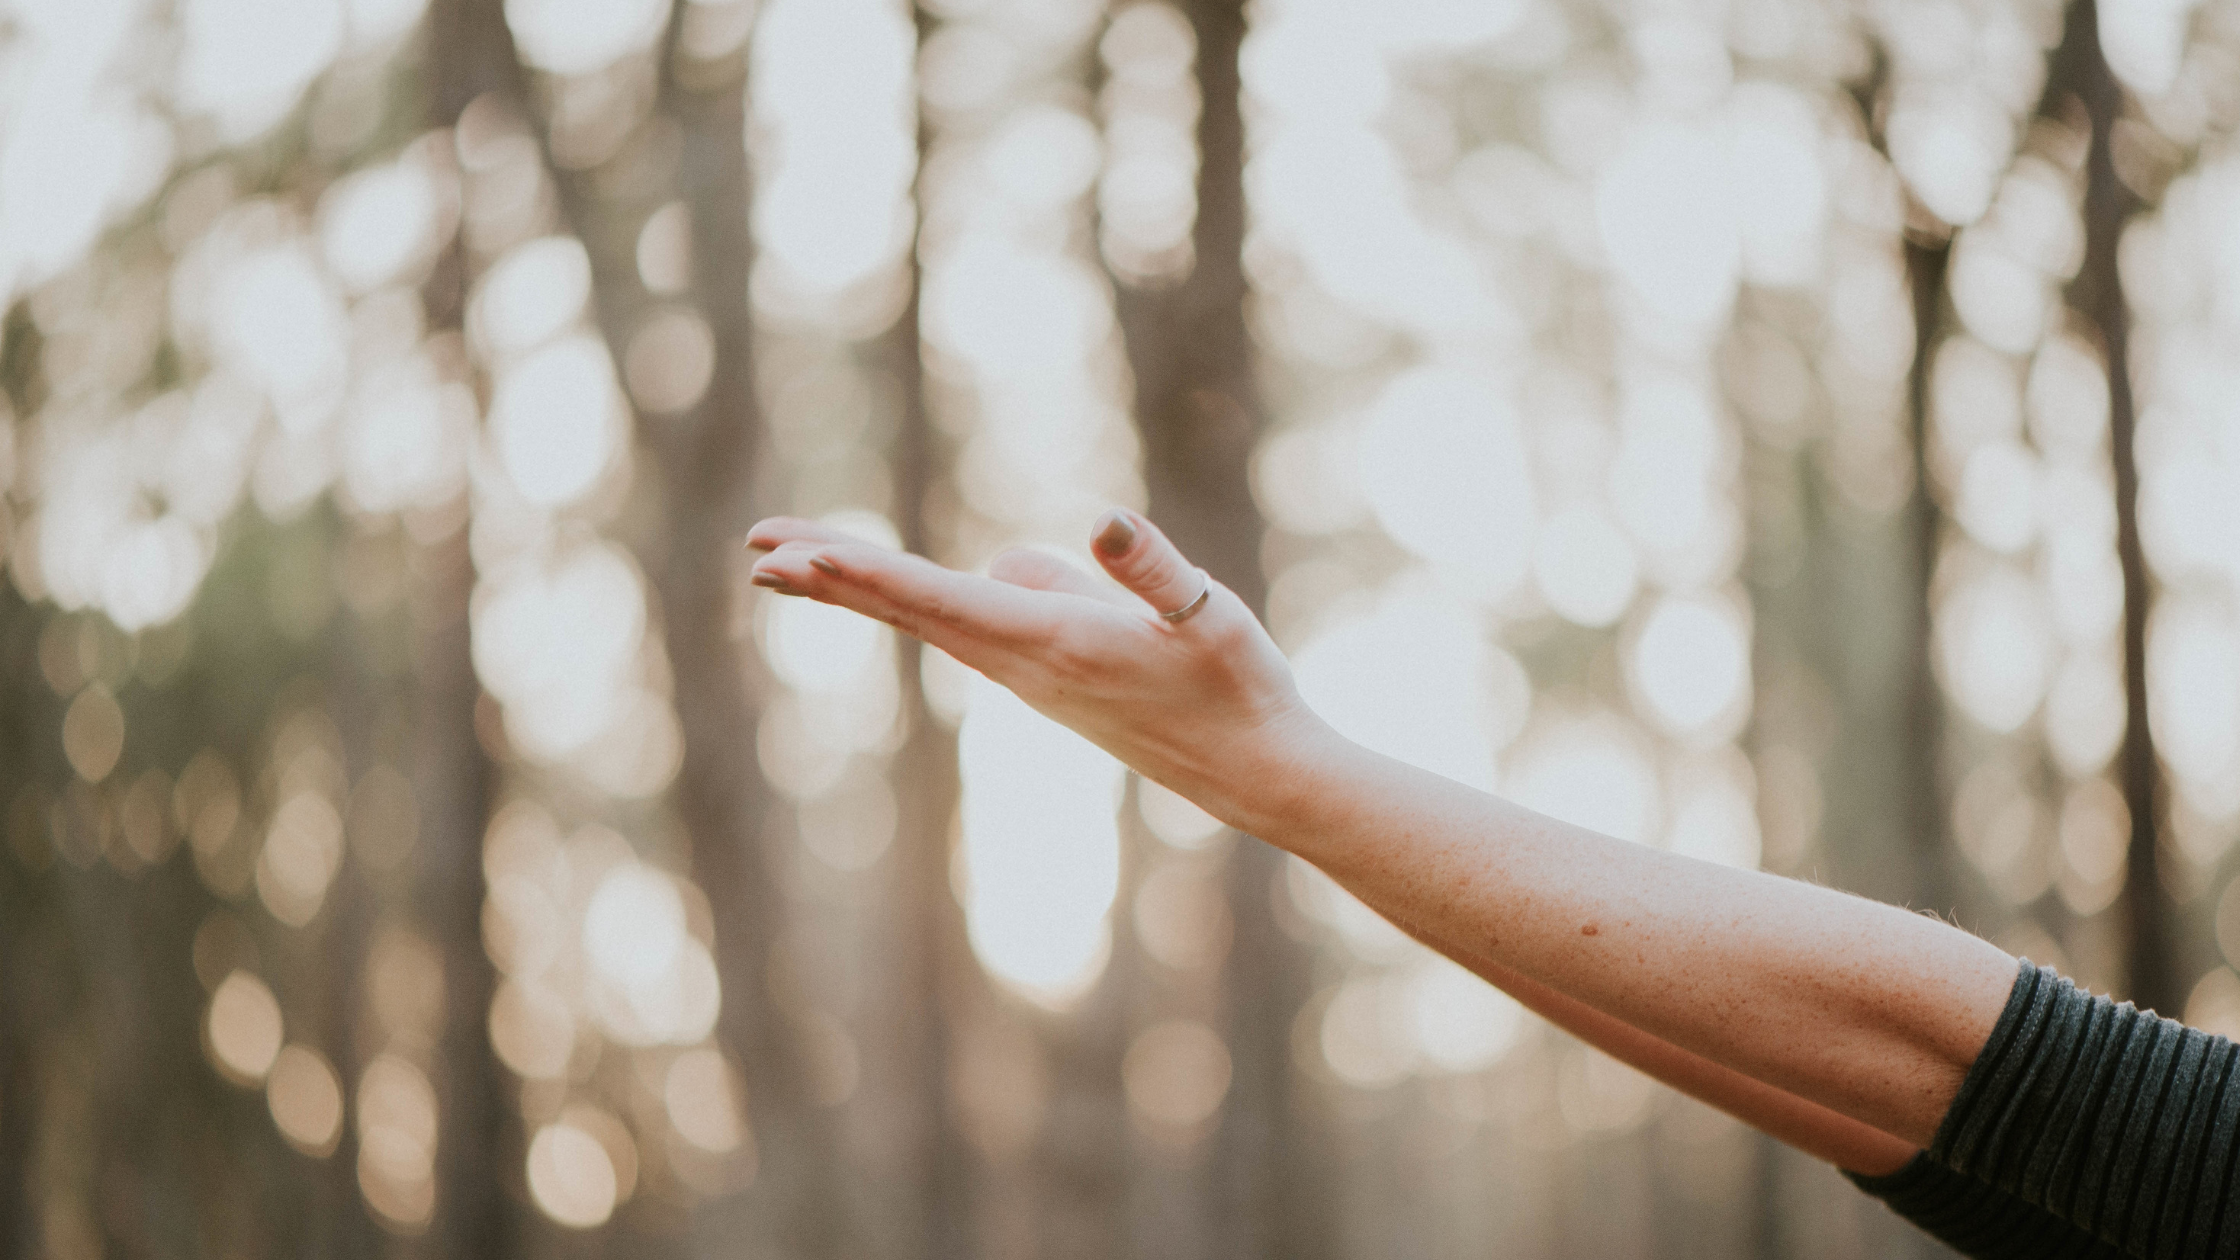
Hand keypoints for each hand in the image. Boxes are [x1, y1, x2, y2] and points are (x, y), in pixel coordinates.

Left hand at [744, 510, 1336, 832]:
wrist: (1257, 772)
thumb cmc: (1240, 688)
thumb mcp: (1209, 616)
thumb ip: (1154, 570)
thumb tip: (1101, 522)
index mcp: (1055, 642)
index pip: (942, 600)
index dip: (867, 575)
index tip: (799, 557)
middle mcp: (1026, 664)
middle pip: (910, 610)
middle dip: (831, 577)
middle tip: (755, 551)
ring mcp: (1030, 676)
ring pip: (928, 619)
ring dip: (859, 588)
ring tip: (794, 560)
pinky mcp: (1046, 677)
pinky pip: (960, 627)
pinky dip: (909, 601)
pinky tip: (899, 587)